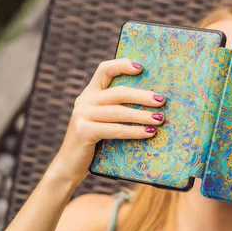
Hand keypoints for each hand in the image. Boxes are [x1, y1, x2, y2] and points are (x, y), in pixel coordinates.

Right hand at [49, 59, 165, 185]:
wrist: (69, 166)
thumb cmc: (94, 142)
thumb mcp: (103, 121)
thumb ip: (117, 109)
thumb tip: (153, 104)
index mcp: (90, 93)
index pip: (104, 70)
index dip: (122, 65)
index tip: (142, 68)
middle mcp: (84, 100)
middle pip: (118, 92)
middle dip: (142, 96)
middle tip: (162, 100)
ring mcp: (82, 115)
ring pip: (118, 111)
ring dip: (142, 115)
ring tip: (160, 119)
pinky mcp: (84, 131)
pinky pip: (115, 129)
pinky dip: (134, 131)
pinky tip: (149, 133)